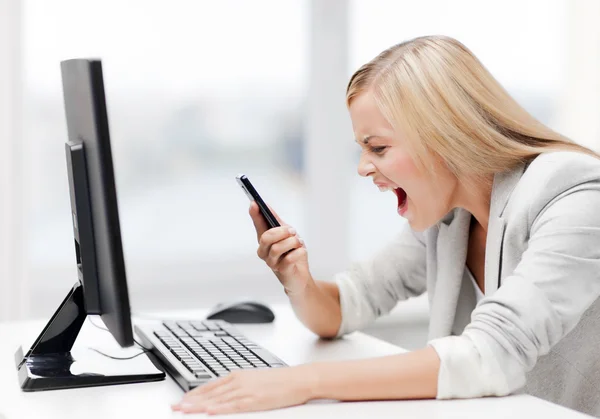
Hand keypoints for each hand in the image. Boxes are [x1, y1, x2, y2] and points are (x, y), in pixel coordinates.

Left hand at [171, 366, 315, 414]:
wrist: (299, 379)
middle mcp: (238, 381)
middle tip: (174, 407)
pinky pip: (233, 406)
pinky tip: (208, 411)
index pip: (210, 386)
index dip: (193, 394)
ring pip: (217, 400)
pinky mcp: (254, 400)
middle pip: (209, 393)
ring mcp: (246, 390)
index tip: (181, 400)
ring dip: (198, 406)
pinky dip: (219, 409)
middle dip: (190, 401)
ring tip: (184, 410)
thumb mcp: (256, 380)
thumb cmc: (281, 381)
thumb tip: (225, 394)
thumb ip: (239, 386)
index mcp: (238, 375)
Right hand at [249, 202, 310, 294]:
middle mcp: (265, 252)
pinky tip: (301, 252)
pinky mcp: (282, 271)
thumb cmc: (292, 254)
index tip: (254, 203)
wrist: (300, 277)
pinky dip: (298, 252)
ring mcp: (272, 262)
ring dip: (292, 242)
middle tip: (292, 231)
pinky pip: (289, 258)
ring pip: (277, 248)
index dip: (255, 214)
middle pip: (266, 237)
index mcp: (265, 241)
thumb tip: (266, 206)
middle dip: (281, 231)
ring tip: (298, 243)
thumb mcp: (286, 234)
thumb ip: (276, 221)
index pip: (257, 225)